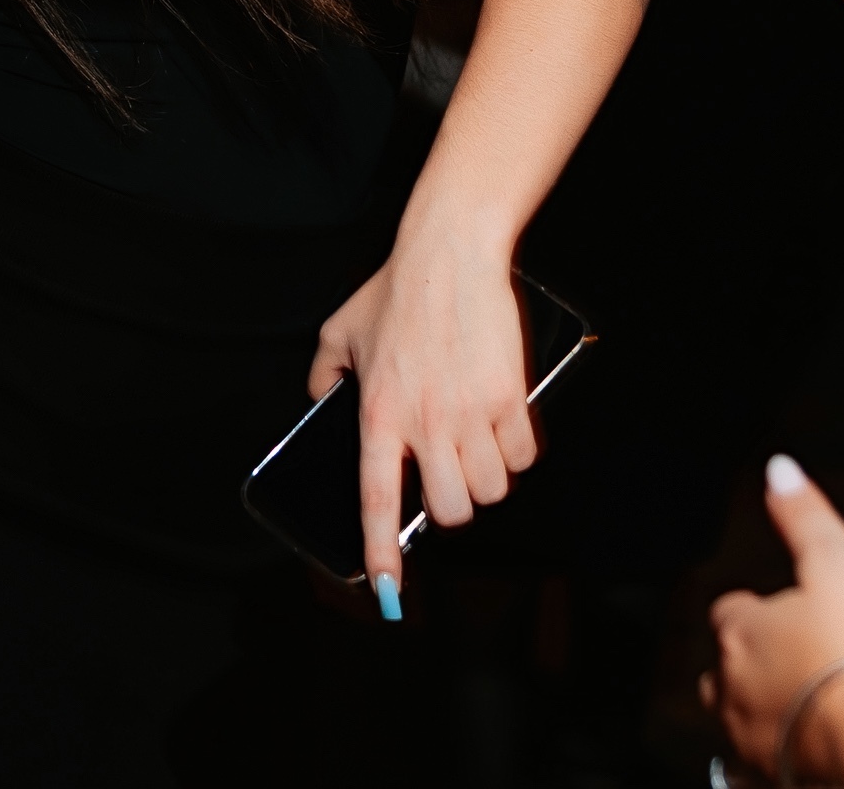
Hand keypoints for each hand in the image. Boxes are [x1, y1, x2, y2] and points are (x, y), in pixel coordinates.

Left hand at [308, 213, 533, 606]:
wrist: (450, 253)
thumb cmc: (397, 288)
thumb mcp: (340, 328)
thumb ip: (323, 372)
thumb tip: (320, 400)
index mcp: (379, 414)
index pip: (378, 500)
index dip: (384, 552)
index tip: (389, 591)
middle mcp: (426, 423)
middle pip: (451, 509)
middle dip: (452, 503)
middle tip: (447, 476)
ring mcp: (471, 413)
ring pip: (491, 489)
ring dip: (486, 477)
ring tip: (476, 447)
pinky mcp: (509, 398)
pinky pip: (523, 456)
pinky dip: (518, 450)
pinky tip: (504, 425)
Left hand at [706, 458, 843, 785]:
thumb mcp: (838, 560)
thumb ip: (804, 515)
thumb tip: (778, 469)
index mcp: (741, 631)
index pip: (730, 612)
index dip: (757, 610)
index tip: (783, 612)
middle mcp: (733, 690)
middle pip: (723, 675)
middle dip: (750, 671)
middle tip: (795, 668)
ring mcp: (752, 745)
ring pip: (741, 728)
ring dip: (765, 719)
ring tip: (806, 716)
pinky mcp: (778, 784)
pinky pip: (765, 774)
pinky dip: (782, 765)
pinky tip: (811, 759)